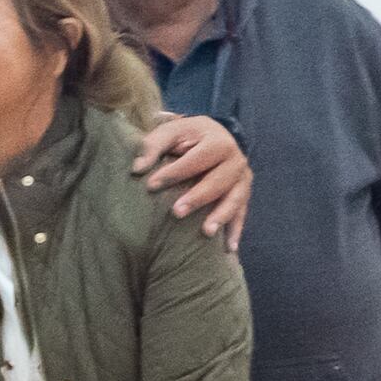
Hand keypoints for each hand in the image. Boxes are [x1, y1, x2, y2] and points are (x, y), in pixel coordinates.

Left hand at [133, 112, 252, 243]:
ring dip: (221, 216)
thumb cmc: (185, 137)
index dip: (175, 172)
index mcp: (218, 141)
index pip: (197, 159)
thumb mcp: (169, 132)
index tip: (151, 185)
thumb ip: (152, 146)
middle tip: (177, 212)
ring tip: (206, 232)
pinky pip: (242, 213)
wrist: (212, 136)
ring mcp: (243, 178)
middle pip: (219, 181)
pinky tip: (229, 248)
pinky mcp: (244, 192)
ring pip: (235, 198)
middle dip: (198, 197)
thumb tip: (137, 168)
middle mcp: (236, 159)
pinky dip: (236, 230)